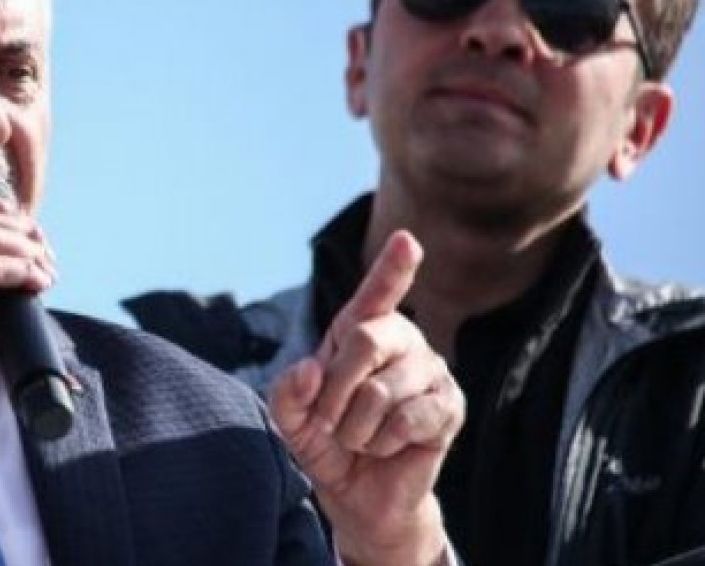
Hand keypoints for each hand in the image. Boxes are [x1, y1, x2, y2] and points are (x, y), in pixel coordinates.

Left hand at [270, 230, 462, 565]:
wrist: (356, 494)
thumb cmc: (324, 442)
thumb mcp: (290, 417)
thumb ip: (287, 391)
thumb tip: (312, 368)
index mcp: (361, 330)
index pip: (376, 295)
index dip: (392, 268)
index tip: (407, 240)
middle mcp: (402, 341)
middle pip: (365, 339)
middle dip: (334, 390)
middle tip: (328, 421)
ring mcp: (430, 372)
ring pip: (382, 390)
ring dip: (357, 426)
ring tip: (360, 437)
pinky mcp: (450, 407)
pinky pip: (409, 418)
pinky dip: (384, 441)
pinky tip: (387, 446)